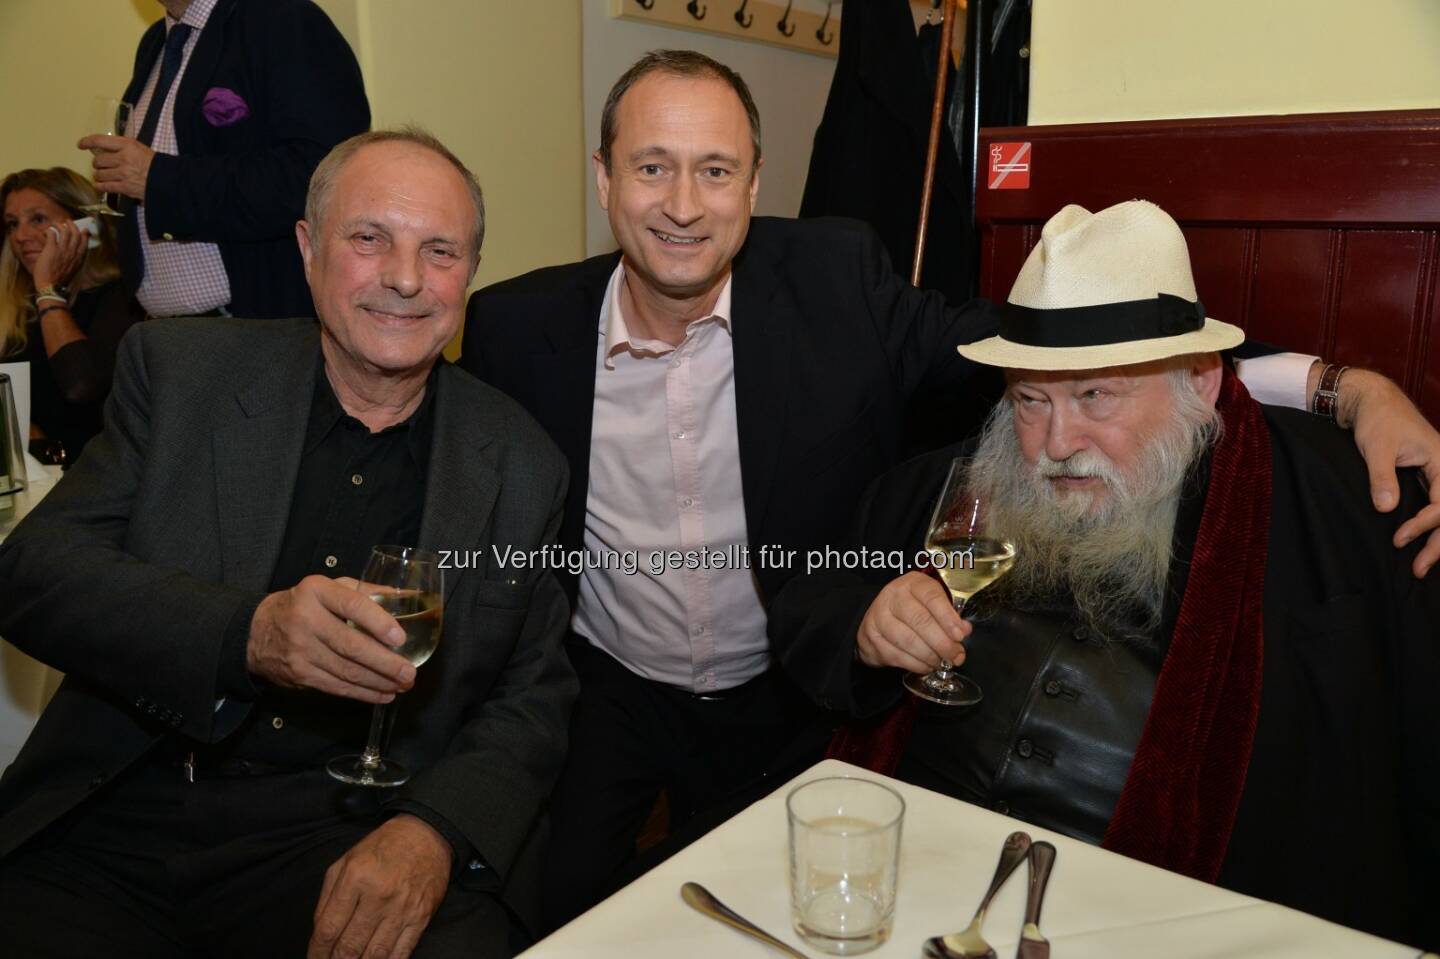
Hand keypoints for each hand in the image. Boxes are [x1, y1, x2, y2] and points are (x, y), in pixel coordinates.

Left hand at [31, 219, 86, 290]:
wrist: (50, 286)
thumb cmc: (60, 279)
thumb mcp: (72, 269)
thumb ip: (74, 260)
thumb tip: (72, 253)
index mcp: (78, 258)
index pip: (84, 242)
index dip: (84, 233)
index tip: (83, 229)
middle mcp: (72, 252)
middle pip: (76, 233)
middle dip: (72, 225)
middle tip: (67, 222)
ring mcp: (62, 250)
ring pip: (65, 231)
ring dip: (60, 225)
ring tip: (56, 224)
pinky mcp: (51, 249)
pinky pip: (52, 234)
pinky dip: (50, 230)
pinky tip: (47, 231)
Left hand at [78, 134, 154, 201]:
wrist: (168, 179)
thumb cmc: (155, 163)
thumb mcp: (139, 148)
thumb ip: (123, 148)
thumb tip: (105, 150)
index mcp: (127, 145)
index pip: (100, 141)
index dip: (88, 142)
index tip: (81, 145)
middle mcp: (123, 158)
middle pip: (98, 161)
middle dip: (97, 164)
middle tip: (102, 166)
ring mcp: (123, 174)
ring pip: (100, 174)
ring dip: (99, 175)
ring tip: (104, 176)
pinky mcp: (125, 187)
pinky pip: (105, 186)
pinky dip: (100, 186)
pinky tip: (100, 185)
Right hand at [247, 574, 415, 701]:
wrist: (256, 631)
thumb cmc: (304, 605)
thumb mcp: (329, 587)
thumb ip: (366, 591)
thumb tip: (408, 597)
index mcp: (316, 591)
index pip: (351, 606)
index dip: (378, 623)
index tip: (400, 638)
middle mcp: (306, 619)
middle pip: (351, 645)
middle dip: (385, 663)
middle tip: (409, 672)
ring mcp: (300, 650)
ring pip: (346, 671)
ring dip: (379, 682)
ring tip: (403, 685)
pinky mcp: (299, 674)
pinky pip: (336, 687)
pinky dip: (363, 693)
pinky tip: (383, 694)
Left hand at [309, 814, 451, 958]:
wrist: (426, 835)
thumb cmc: (383, 848)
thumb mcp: (346, 861)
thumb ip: (327, 897)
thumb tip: (320, 933)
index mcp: (356, 877)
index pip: (328, 929)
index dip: (317, 952)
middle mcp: (379, 895)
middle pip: (349, 946)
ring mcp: (402, 908)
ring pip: (374, 955)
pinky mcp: (421, 917)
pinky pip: (401, 953)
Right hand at [856, 571, 971, 672]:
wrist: (880, 617)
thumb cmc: (913, 609)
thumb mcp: (933, 604)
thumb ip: (950, 615)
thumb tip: (964, 630)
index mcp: (912, 583)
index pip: (932, 597)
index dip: (947, 618)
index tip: (960, 635)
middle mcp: (892, 596)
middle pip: (920, 621)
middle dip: (942, 643)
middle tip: (956, 656)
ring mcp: (879, 617)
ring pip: (908, 641)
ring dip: (930, 656)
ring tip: (942, 662)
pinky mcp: (872, 638)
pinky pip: (898, 656)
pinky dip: (917, 665)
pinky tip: (927, 665)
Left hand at [1339, 369, 1439, 576]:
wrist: (1372, 402)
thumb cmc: (1378, 419)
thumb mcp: (1377, 447)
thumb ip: (1382, 477)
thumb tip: (1386, 508)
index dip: (1424, 524)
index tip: (1399, 538)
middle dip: (1438, 543)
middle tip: (1418, 569)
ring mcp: (1438, 474)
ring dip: (1437, 539)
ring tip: (1420, 567)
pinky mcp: (1427, 478)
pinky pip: (1436, 506)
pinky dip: (1431, 526)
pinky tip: (1422, 544)